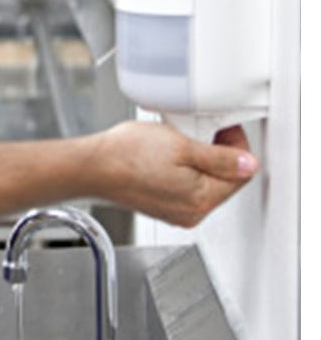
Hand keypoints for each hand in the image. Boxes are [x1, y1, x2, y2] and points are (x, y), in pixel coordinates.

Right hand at [91, 120, 258, 226]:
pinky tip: (162, 156)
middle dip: (215, 152)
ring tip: (174, 142)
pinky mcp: (161, 207)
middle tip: (193, 131)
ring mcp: (175, 212)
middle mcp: (191, 212)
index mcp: (201, 199)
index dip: (234, 144)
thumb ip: (220, 158)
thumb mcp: (181, 146)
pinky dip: (180, 169)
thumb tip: (248, 164)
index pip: (241, 173)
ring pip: (203, 182)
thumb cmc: (125, 156)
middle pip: (223, 179)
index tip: (220, 127)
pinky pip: (184, 187)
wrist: (90, 167)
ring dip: (196, 160)